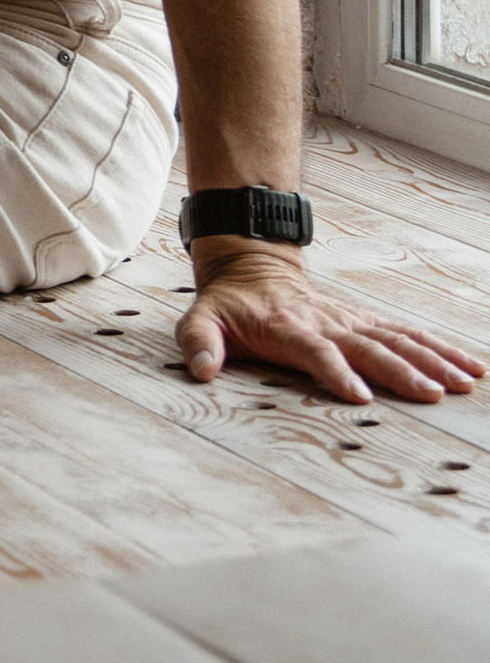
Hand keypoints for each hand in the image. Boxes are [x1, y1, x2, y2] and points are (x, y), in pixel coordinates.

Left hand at [177, 245, 486, 403]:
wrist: (250, 265)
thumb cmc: (228, 304)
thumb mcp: (200, 320)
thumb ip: (199, 344)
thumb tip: (201, 372)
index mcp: (288, 329)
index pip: (316, 353)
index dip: (337, 373)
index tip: (361, 396)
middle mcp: (326, 324)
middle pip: (369, 348)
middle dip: (401, 371)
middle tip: (433, 395)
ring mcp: (349, 321)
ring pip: (397, 339)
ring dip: (431, 360)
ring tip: (463, 382)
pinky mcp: (364, 322)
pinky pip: (406, 334)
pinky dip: (438, 348)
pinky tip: (467, 366)